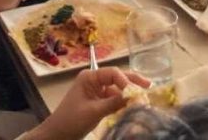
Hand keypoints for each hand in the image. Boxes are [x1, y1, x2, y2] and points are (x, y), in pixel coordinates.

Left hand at [29, 68, 150, 139]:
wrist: (57, 135)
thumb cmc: (71, 120)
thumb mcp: (93, 111)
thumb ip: (114, 103)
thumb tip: (133, 96)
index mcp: (90, 77)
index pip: (112, 73)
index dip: (125, 80)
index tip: (135, 92)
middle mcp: (95, 81)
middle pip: (117, 77)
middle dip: (132, 81)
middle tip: (149, 85)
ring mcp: (97, 91)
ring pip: (117, 89)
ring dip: (129, 93)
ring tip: (143, 98)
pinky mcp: (99, 102)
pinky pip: (114, 99)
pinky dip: (123, 102)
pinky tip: (132, 106)